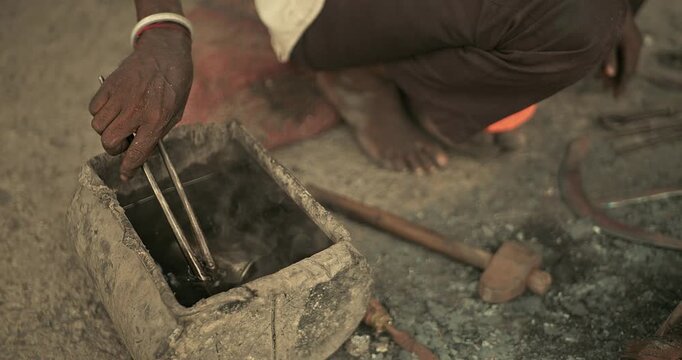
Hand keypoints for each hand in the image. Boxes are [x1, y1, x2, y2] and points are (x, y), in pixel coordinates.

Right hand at [89, 27, 192, 180]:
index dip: (129, 168)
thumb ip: (157, 133)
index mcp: (156, 119)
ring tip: (121, 123)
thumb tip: (140, 154)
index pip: (136, 152)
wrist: (165, 52)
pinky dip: (100, 113)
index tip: (126, 175)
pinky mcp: (109, 85)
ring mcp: (120, 96)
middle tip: (125, 142)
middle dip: (115, 148)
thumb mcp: (175, 113)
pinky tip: (114, 110)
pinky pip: (94, 109)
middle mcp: (136, 109)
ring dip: (107, 130)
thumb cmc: (175, 84)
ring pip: (98, 126)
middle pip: (109, 142)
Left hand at [602, 5, 642, 96]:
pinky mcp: (626, 39)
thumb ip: (607, 59)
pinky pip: (621, 56)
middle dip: (619, 81)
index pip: (629, 71)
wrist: (609, 6)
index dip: (622, 85)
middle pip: (628, 68)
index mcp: (632, 47)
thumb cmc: (606, 23)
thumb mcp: (605, 42)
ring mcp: (632, 41)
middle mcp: (635, 44)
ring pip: (624, 62)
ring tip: (606, 86)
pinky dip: (613, 65)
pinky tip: (602, 73)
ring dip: (615, 74)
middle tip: (614, 95)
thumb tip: (610, 75)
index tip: (616, 97)